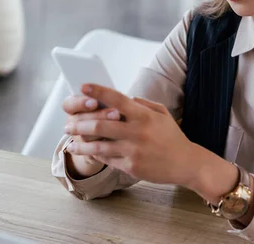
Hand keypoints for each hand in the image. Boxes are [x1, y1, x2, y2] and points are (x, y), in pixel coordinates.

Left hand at [64, 84, 196, 184]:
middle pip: (100, 124)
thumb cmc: (172, 137)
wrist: (185, 163)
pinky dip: (95, 155)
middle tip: (68, 124)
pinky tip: (87, 153)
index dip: (98, 92)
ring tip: (70, 143)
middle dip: (80, 124)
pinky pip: (107, 159)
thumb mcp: (162, 114)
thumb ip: (143, 104)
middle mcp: (137, 132)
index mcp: (144, 115)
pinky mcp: (131, 166)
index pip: (117, 99)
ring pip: (99, 146)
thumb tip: (125, 98)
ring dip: (81, 143)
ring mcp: (133, 150)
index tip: (82, 86)